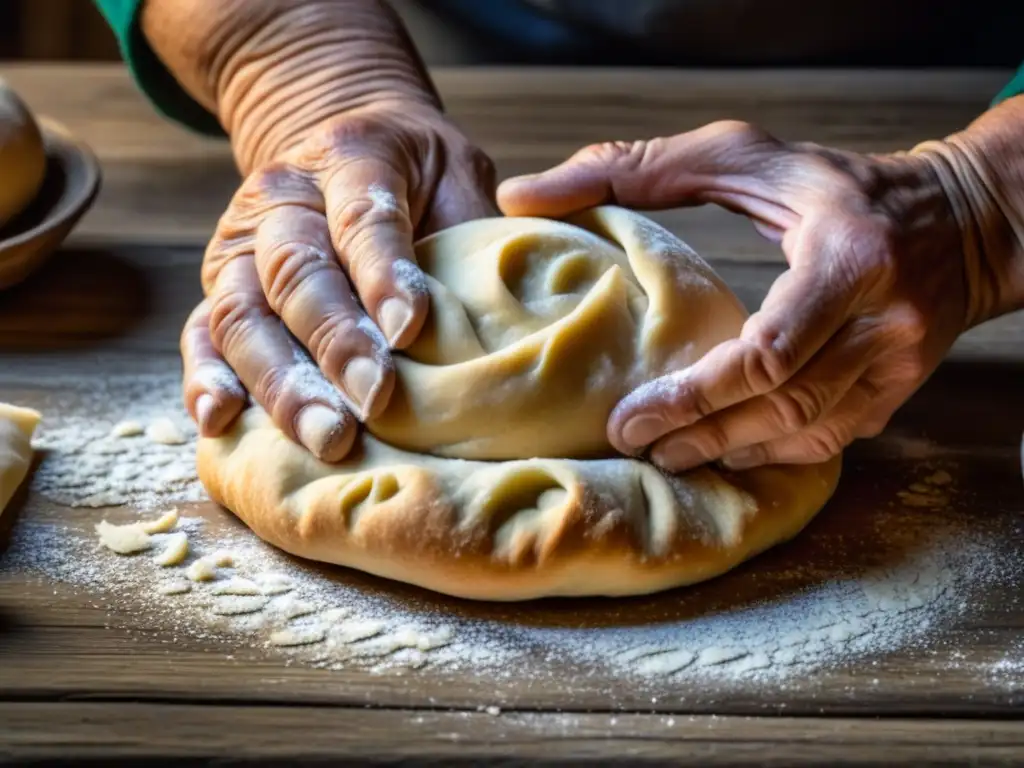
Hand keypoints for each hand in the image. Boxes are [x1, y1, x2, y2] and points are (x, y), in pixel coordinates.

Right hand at [181, 102, 495, 459]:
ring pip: (242, 313)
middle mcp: (281, 199)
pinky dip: (206, 379)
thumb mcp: (458, 176)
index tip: (410, 330)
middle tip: (373, 401)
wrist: (343, 149)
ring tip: (324, 435)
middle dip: (334, 342)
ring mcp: (238, 246)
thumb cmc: (419, 178)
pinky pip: (201, 333)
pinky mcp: (217, 288)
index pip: (363, 216)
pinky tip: (222, 422)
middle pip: (296, 272)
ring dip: (280, 380)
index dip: (384, 274)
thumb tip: (512, 315)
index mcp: (349, 156)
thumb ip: (475, 232)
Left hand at [498, 120, 968, 470]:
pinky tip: (726, 451)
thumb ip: (632, 166)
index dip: (692, 397)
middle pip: (778, 404)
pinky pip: (831, 439)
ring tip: (666, 455)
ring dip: (728, 451)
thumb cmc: (834, 183)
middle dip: (698, 434)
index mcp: (847, 257)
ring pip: (803, 431)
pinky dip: (772, 451)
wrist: (961, 221)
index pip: (766, 352)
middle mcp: (883, 320)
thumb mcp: (741, 153)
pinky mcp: (901, 390)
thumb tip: (521, 195)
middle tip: (632, 444)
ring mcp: (898, 364)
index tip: (627, 417)